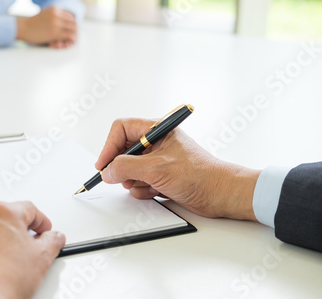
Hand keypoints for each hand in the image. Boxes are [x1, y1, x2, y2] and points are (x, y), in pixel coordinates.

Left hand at [0, 201, 65, 298]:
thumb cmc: (0, 282)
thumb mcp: (41, 260)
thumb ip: (51, 242)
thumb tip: (54, 238)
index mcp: (4, 212)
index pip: (30, 209)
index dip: (42, 222)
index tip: (44, 232)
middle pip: (6, 217)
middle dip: (18, 230)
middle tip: (28, 248)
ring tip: (6, 262)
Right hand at [17, 6, 76, 47]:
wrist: (22, 28)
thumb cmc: (31, 24)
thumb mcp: (44, 15)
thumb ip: (54, 17)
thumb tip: (63, 24)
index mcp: (55, 9)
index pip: (70, 16)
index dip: (73, 25)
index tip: (71, 31)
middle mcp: (57, 14)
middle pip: (74, 22)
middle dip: (75, 31)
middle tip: (73, 38)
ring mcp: (56, 22)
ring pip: (73, 29)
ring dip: (74, 36)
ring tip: (71, 42)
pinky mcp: (54, 32)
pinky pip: (68, 36)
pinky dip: (71, 40)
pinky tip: (68, 44)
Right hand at [96, 118, 259, 219]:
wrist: (221, 194)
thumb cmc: (200, 175)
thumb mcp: (157, 169)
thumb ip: (127, 167)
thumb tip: (108, 170)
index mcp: (157, 130)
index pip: (121, 129)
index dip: (109, 147)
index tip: (103, 165)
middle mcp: (156, 142)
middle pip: (123, 151)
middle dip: (122, 168)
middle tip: (122, 179)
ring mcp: (157, 160)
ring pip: (129, 169)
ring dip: (134, 181)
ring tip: (148, 185)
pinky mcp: (160, 176)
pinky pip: (139, 182)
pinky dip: (143, 189)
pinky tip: (156, 191)